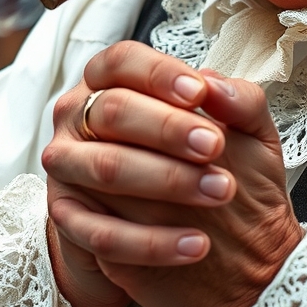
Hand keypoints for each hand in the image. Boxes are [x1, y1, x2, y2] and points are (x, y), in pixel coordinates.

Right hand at [43, 43, 223, 306]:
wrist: (190, 232)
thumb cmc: (206, 164)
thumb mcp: (239, 130)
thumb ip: (239, 101)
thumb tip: (218, 86)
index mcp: (110, 81)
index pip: (122, 61)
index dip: (159, 73)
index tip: (199, 93)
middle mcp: (78, 117)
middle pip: (112, 109)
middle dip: (167, 128)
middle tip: (214, 146)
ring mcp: (67, 167)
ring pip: (106, 167)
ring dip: (165, 180)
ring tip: (218, 192)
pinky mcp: (70, 220)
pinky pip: (103, 233)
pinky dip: (152, 242)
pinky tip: (195, 244)